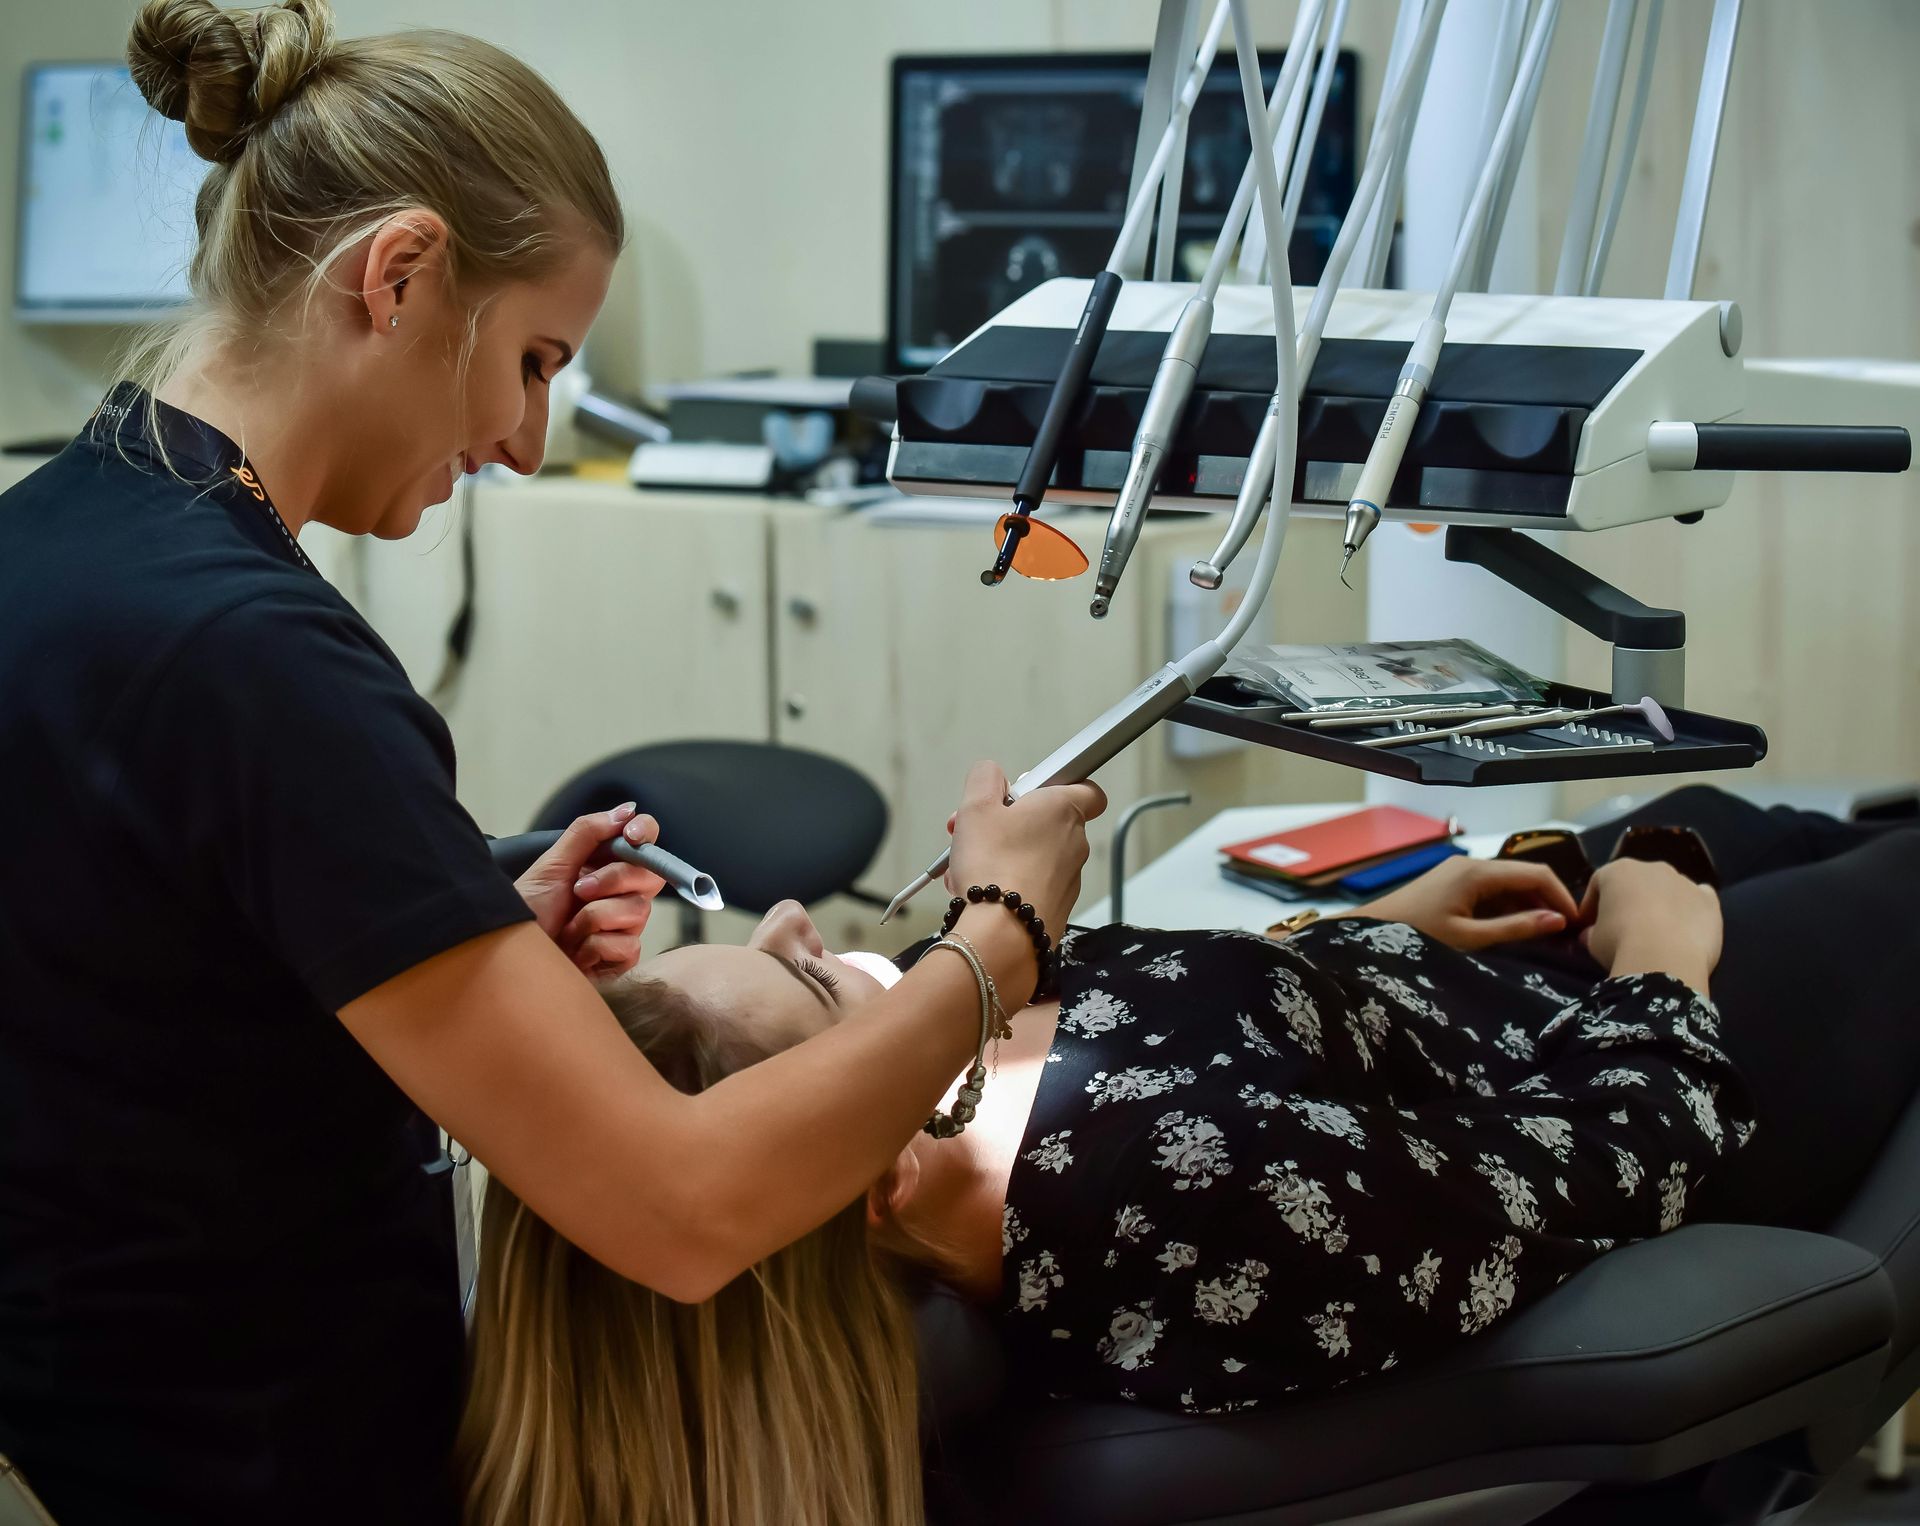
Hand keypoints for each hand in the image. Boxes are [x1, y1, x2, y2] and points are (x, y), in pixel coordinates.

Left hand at [514, 802, 667, 978]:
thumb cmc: (530, 910)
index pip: (645, 840)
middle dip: (612, 880)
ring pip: (638, 910)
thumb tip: (627, 810)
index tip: (630, 835)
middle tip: (578, 890)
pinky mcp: (623, 957)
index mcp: (607, 865)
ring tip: (568, 928)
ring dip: (593, 918)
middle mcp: (622, 893)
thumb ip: (587, 833)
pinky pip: (627, 945)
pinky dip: (594, 946)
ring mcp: (625, 926)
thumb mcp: (552, 864)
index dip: (645, 833)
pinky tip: (576, 951)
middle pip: (650, 875)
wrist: (512, 954)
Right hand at [945, 760, 1106, 936]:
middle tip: (977, 829)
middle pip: (1046, 822)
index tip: (1027, 792)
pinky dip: (1008, 883)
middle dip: (1009, 823)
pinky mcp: (1057, 906)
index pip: (1085, 786)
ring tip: (968, 865)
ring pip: (1034, 856)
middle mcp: (1075, 842)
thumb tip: (991, 774)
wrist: (1001, 933)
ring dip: (1002, 855)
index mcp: (1063, 809)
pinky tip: (979, 890)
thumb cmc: (992, 866)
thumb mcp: (976, 806)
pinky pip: (1031, 884)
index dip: (1057, 785)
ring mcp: (1069, 877)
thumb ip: (985, 778)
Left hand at [1352, 856, 1579, 951]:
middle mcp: (1472, 864)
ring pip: (1510, 884)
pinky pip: (1492, 891)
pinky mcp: (1454, 883)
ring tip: (1548, 937)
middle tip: (1568, 934)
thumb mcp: (1470, 938)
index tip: (1579, 923)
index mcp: (1477, 871)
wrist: (1369, 932)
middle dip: (1548, 901)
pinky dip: (1509, 907)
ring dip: (1530, 906)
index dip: (1562, 896)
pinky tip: (1519, 930)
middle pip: (1524, 876)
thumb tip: (1558, 921)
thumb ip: (1515, 928)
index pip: (1536, 873)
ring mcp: (1462, 872)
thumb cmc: (1416, 936)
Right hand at [1578, 857, 1721, 993]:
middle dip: (1630, 901)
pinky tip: (1688, 925)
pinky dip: (1693, 907)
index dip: (1592, 906)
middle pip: (1636, 882)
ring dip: (1662, 904)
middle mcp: (1651, 868)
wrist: (1664, 956)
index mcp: (1617, 871)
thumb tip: (1590, 934)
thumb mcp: (1593, 941)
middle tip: (1624, 928)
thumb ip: (1591, 932)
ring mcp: (1683, 881)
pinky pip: (1699, 897)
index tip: (1588, 926)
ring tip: (1658, 932)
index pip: (1598, 883)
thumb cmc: (1619, 942)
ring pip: (1669, 888)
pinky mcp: (1709, 899)